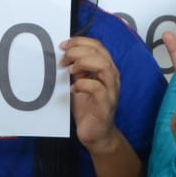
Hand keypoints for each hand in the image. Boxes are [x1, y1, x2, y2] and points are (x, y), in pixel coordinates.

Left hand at [60, 36, 122, 154]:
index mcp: (106, 69)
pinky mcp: (106, 104)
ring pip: (103, 66)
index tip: (63, 45)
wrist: (97, 135)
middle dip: (78, 50)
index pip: (97, 46)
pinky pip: (97, 88)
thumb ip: (77, 70)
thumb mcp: (80, 84)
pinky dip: (82, 84)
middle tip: (63, 59)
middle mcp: (112, 77)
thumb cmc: (88, 109)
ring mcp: (111, 90)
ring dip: (83, 64)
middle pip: (100, 52)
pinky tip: (73, 89)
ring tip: (69, 70)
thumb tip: (64, 55)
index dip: (79, 41)